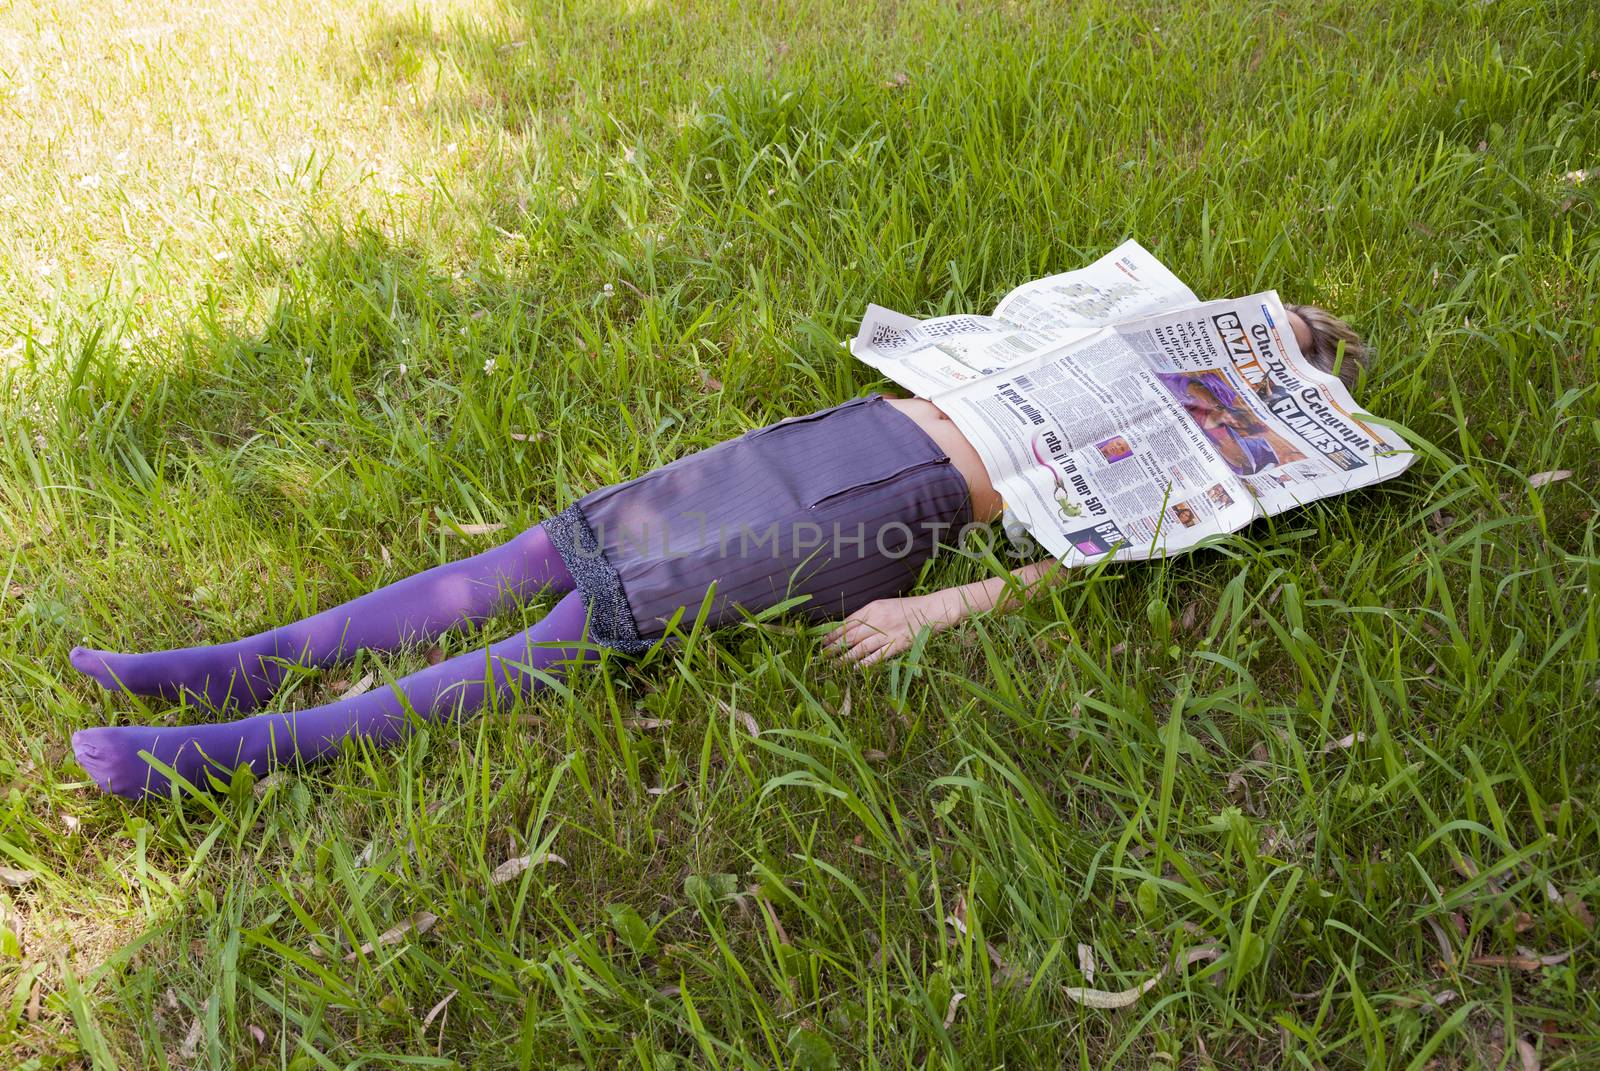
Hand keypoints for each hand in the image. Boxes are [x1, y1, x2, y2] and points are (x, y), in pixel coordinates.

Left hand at [824, 594, 953, 665]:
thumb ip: (867, 615)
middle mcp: (877, 620)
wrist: (932, 610)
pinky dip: (864, 663)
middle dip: (834, 647)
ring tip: (833, 665)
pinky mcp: (897, 645)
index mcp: (872, 608)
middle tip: (822, 656)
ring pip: (860, 648)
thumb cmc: (908, 608)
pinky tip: (855, 669)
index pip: (847, 623)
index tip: (823, 642)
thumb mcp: (884, 605)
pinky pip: (877, 656)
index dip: (833, 634)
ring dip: (844, 658)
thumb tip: (848, 628)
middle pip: (850, 636)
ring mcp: (887, 634)